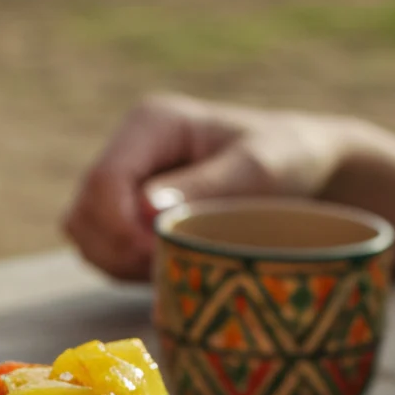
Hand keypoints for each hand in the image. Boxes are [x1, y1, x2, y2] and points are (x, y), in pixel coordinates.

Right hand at [62, 93, 394, 281]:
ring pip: (85, 236)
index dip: (118, 227)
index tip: (157, 253)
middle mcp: (132, 149)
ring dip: (119, 264)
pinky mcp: (130, 216)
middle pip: (84, 212)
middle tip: (167, 265)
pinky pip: (102, 253)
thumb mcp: (259, 170)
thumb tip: (146, 210)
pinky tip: (169, 268)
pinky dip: (126, 271)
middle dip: (117, 249)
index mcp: (153, 123)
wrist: (311, 172)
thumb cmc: (291, 160)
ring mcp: (127, 184)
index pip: (102, 180)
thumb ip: (205, 187)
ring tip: (174, 265)